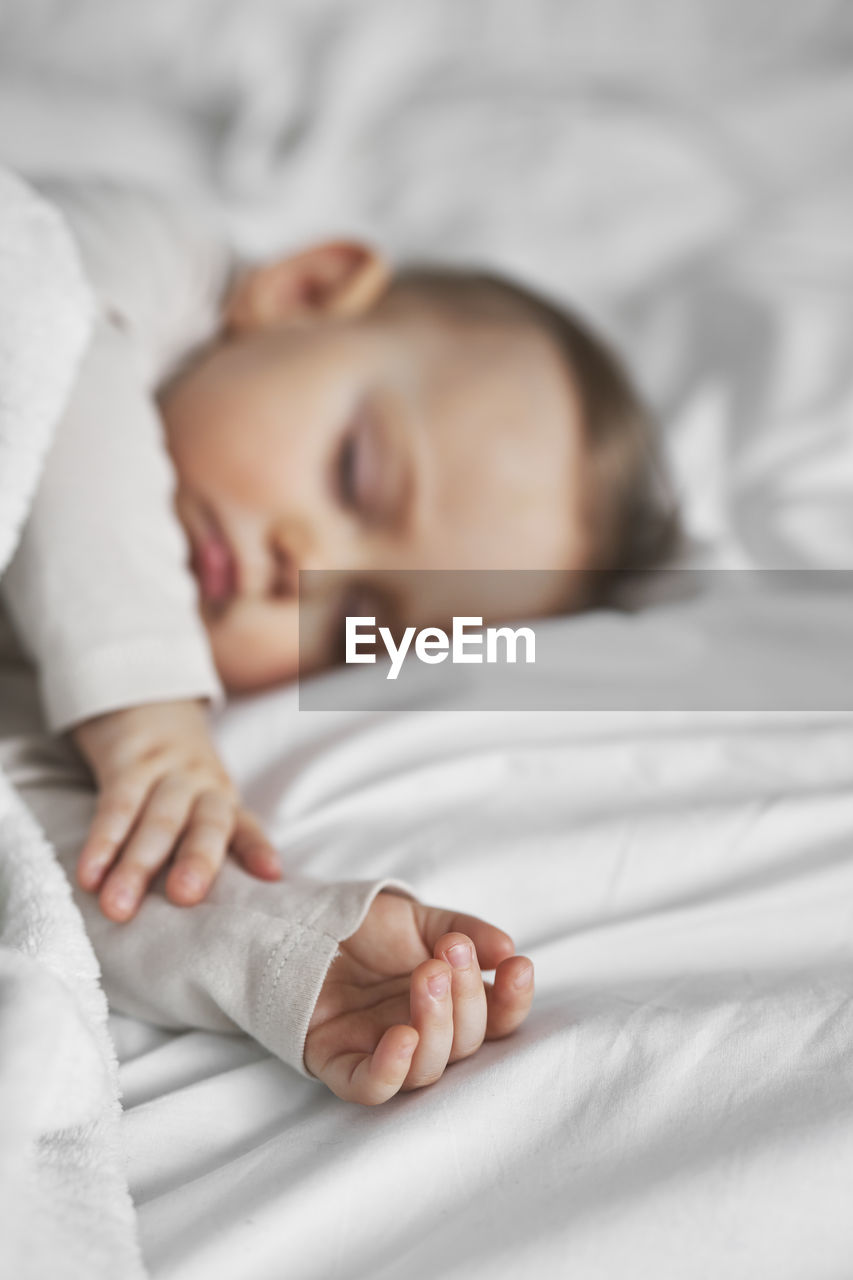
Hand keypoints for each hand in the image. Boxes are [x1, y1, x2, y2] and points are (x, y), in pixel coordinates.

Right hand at [71, 699, 280, 921]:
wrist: (143, 702)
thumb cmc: (174, 776)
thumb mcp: (198, 802)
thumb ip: (203, 845)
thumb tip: (209, 913)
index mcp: (223, 801)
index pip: (246, 826)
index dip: (257, 849)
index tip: (271, 874)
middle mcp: (202, 786)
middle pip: (204, 825)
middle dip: (196, 862)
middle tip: (183, 898)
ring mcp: (166, 771)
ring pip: (156, 820)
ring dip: (136, 864)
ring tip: (117, 907)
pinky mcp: (128, 763)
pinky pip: (115, 805)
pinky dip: (102, 841)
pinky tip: (89, 874)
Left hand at [305, 892, 534, 1104]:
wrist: (305, 921)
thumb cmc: (368, 927)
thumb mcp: (423, 920)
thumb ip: (466, 931)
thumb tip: (506, 950)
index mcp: (449, 1007)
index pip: (494, 1019)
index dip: (511, 1000)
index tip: (517, 966)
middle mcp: (422, 1037)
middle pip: (464, 1043)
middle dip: (466, 997)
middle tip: (451, 955)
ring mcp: (381, 1053)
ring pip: (426, 1069)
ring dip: (436, 1024)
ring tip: (429, 974)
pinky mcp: (337, 1062)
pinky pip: (368, 1087)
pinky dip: (389, 1071)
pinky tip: (402, 1037)